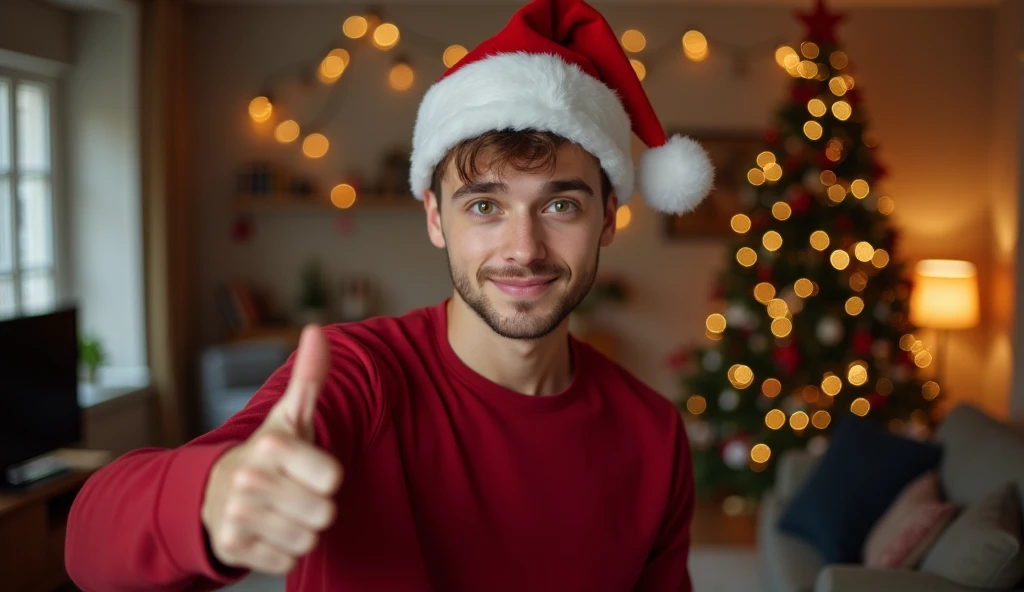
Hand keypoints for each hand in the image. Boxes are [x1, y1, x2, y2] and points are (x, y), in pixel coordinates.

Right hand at [201, 325, 342, 574]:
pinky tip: (267, 529)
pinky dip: (283, 551)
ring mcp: (238, 516)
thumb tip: (317, 330)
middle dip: (316, 507)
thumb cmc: (268, 453)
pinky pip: (287, 562)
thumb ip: (309, 377)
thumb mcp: (290, 416)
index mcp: (271, 447)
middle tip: (294, 493)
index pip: (333, 479)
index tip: (309, 469)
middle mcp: (249, 480)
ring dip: (301, 530)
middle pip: (324, 514)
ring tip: (281, 510)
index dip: (327, 477)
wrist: (211, 492)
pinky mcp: (233, 549)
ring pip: (307, 541)